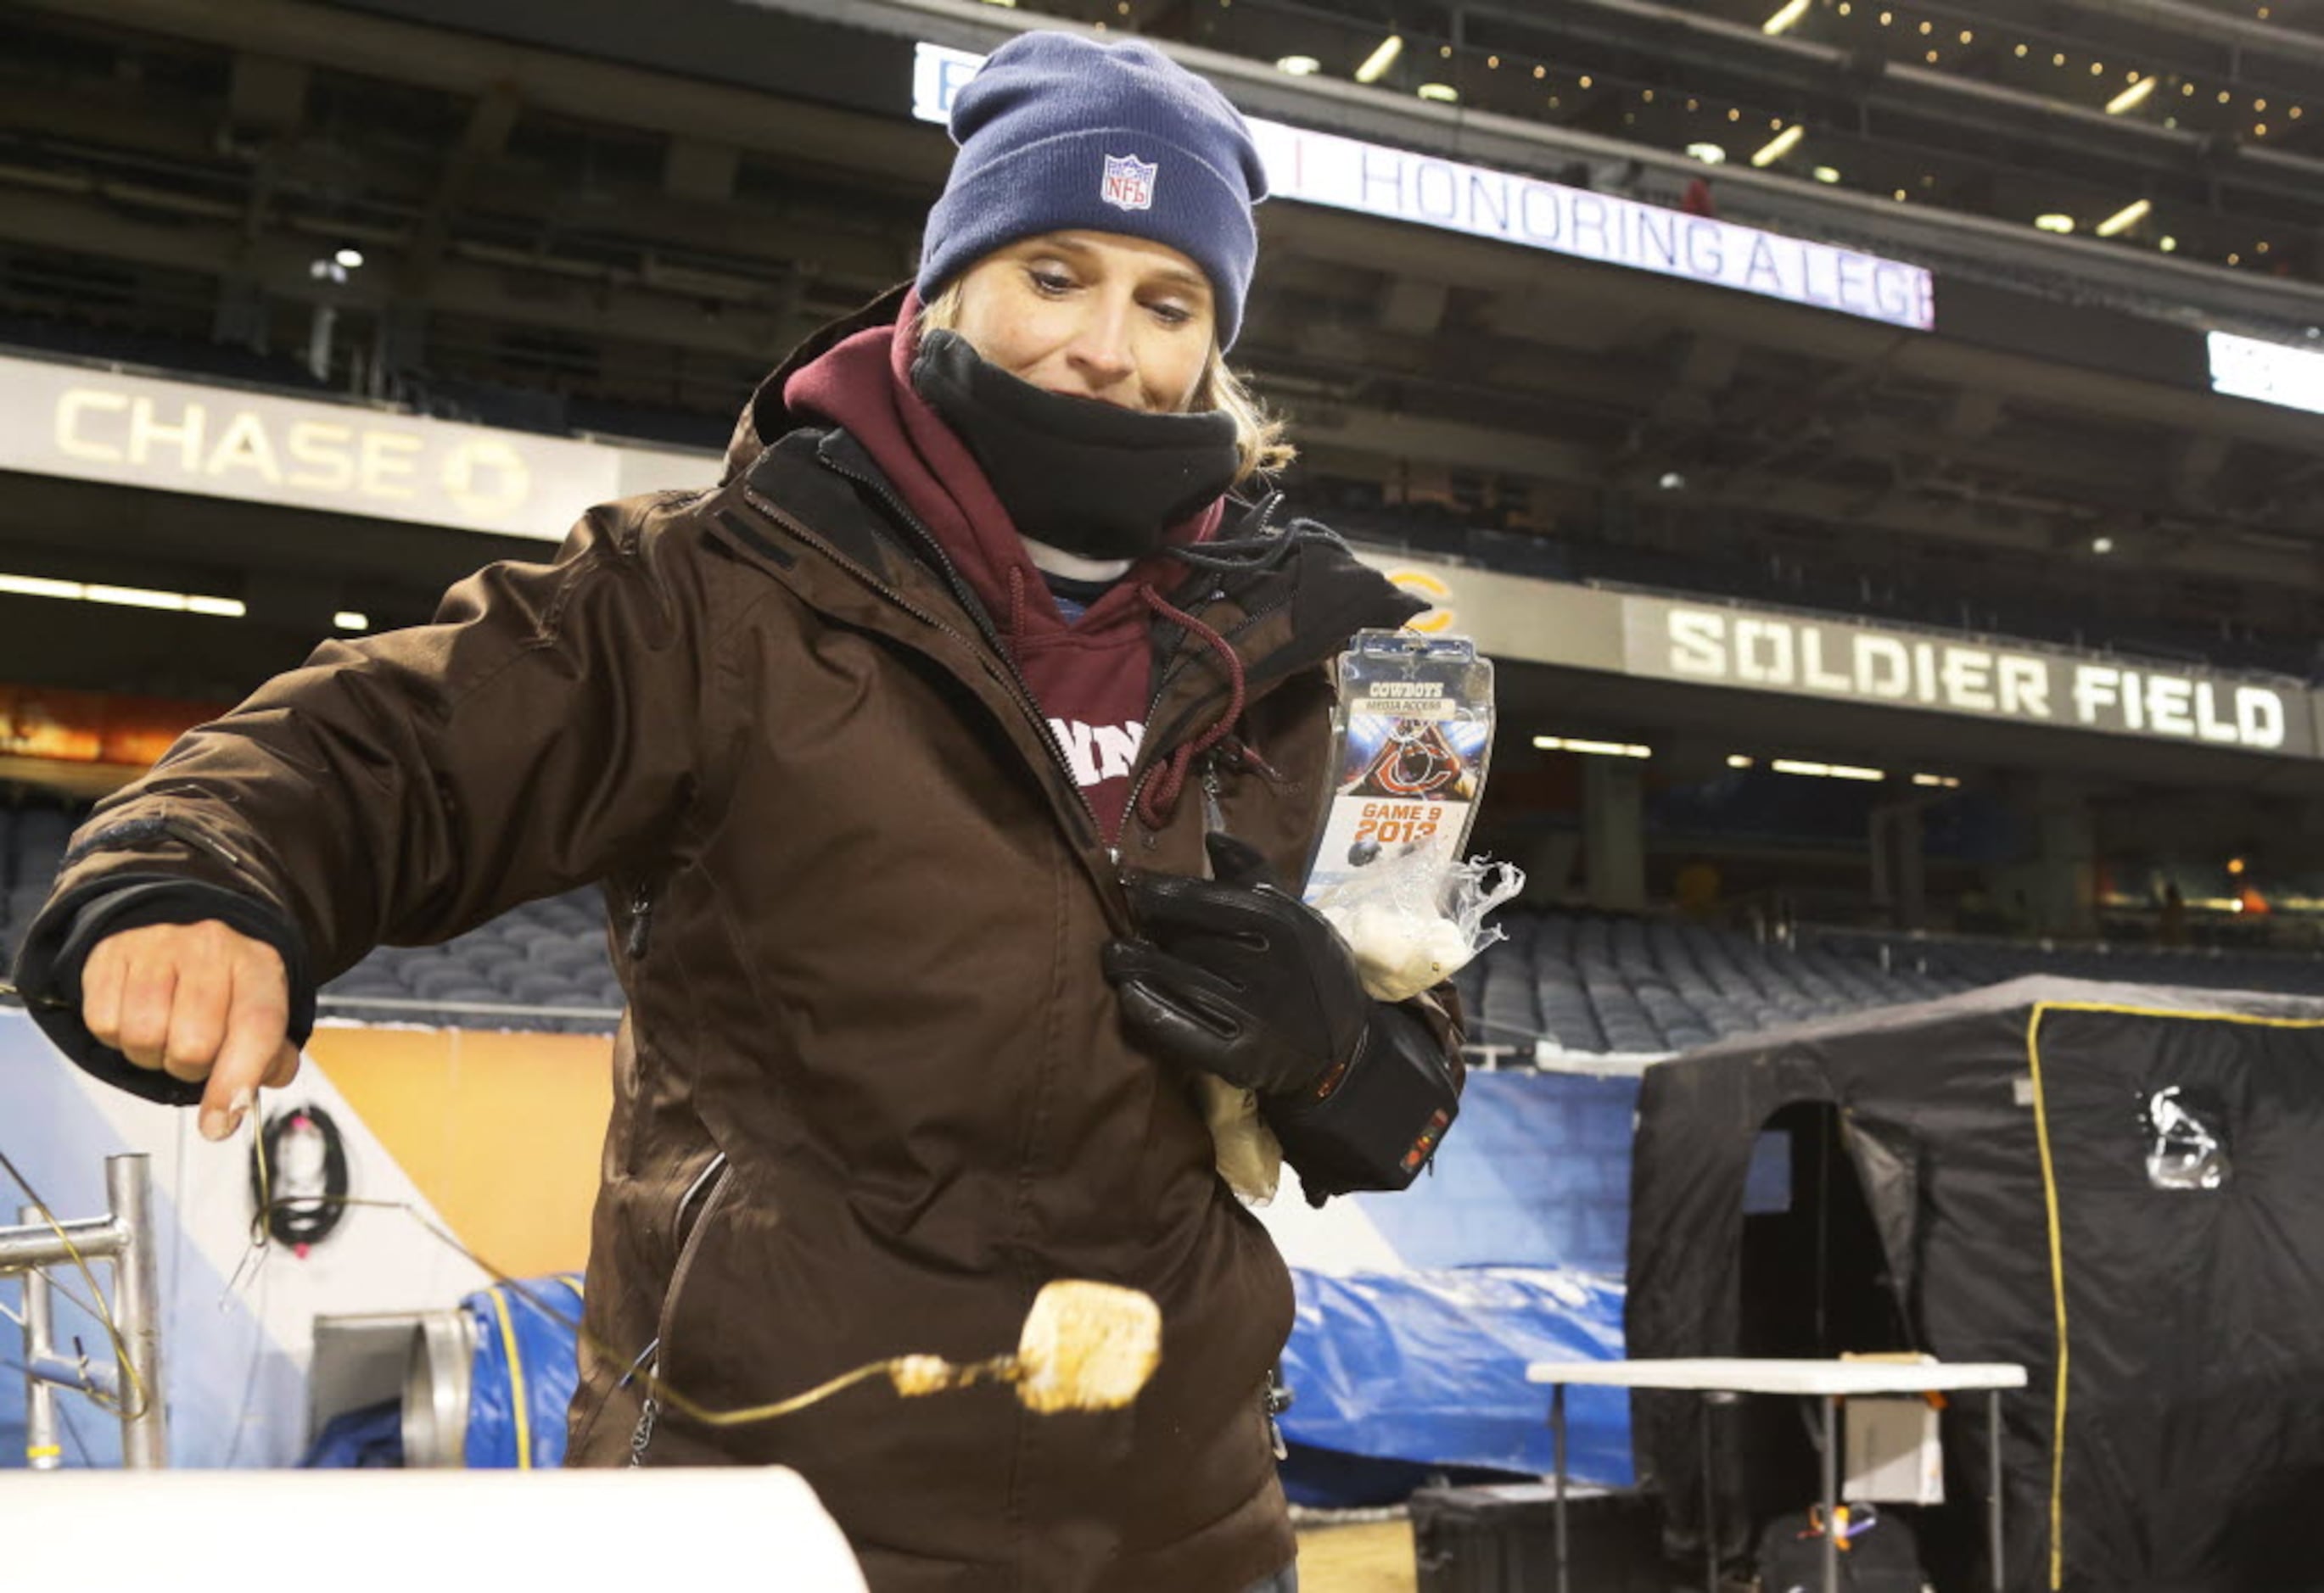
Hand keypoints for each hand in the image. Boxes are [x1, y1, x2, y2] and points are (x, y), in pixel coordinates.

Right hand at [80, 920, 300, 1141]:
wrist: (177, 923)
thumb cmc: (224, 981)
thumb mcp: (261, 1009)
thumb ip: (269, 1060)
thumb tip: (241, 1103)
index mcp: (258, 966)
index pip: (255, 1028)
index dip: (236, 1083)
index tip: (220, 1124)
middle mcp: (210, 949)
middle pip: (193, 1046)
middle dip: (192, 1068)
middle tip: (195, 1051)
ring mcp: (157, 948)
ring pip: (144, 1039)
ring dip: (153, 1054)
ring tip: (166, 1031)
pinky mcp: (109, 956)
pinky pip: (104, 1025)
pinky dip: (118, 1036)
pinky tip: (137, 1015)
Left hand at [1103, 834, 1368, 1095]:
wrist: (1341, 1048)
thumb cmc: (1309, 969)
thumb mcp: (1298, 915)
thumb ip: (1255, 875)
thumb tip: (1213, 838)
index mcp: (1283, 925)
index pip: (1205, 901)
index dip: (1161, 890)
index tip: (1131, 883)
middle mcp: (1268, 969)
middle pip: (1186, 940)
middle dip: (1147, 927)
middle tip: (1124, 920)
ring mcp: (1254, 1017)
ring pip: (1178, 981)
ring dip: (1136, 966)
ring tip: (1114, 955)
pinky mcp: (1240, 1059)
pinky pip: (1182, 1031)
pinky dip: (1150, 1010)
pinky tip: (1129, 994)